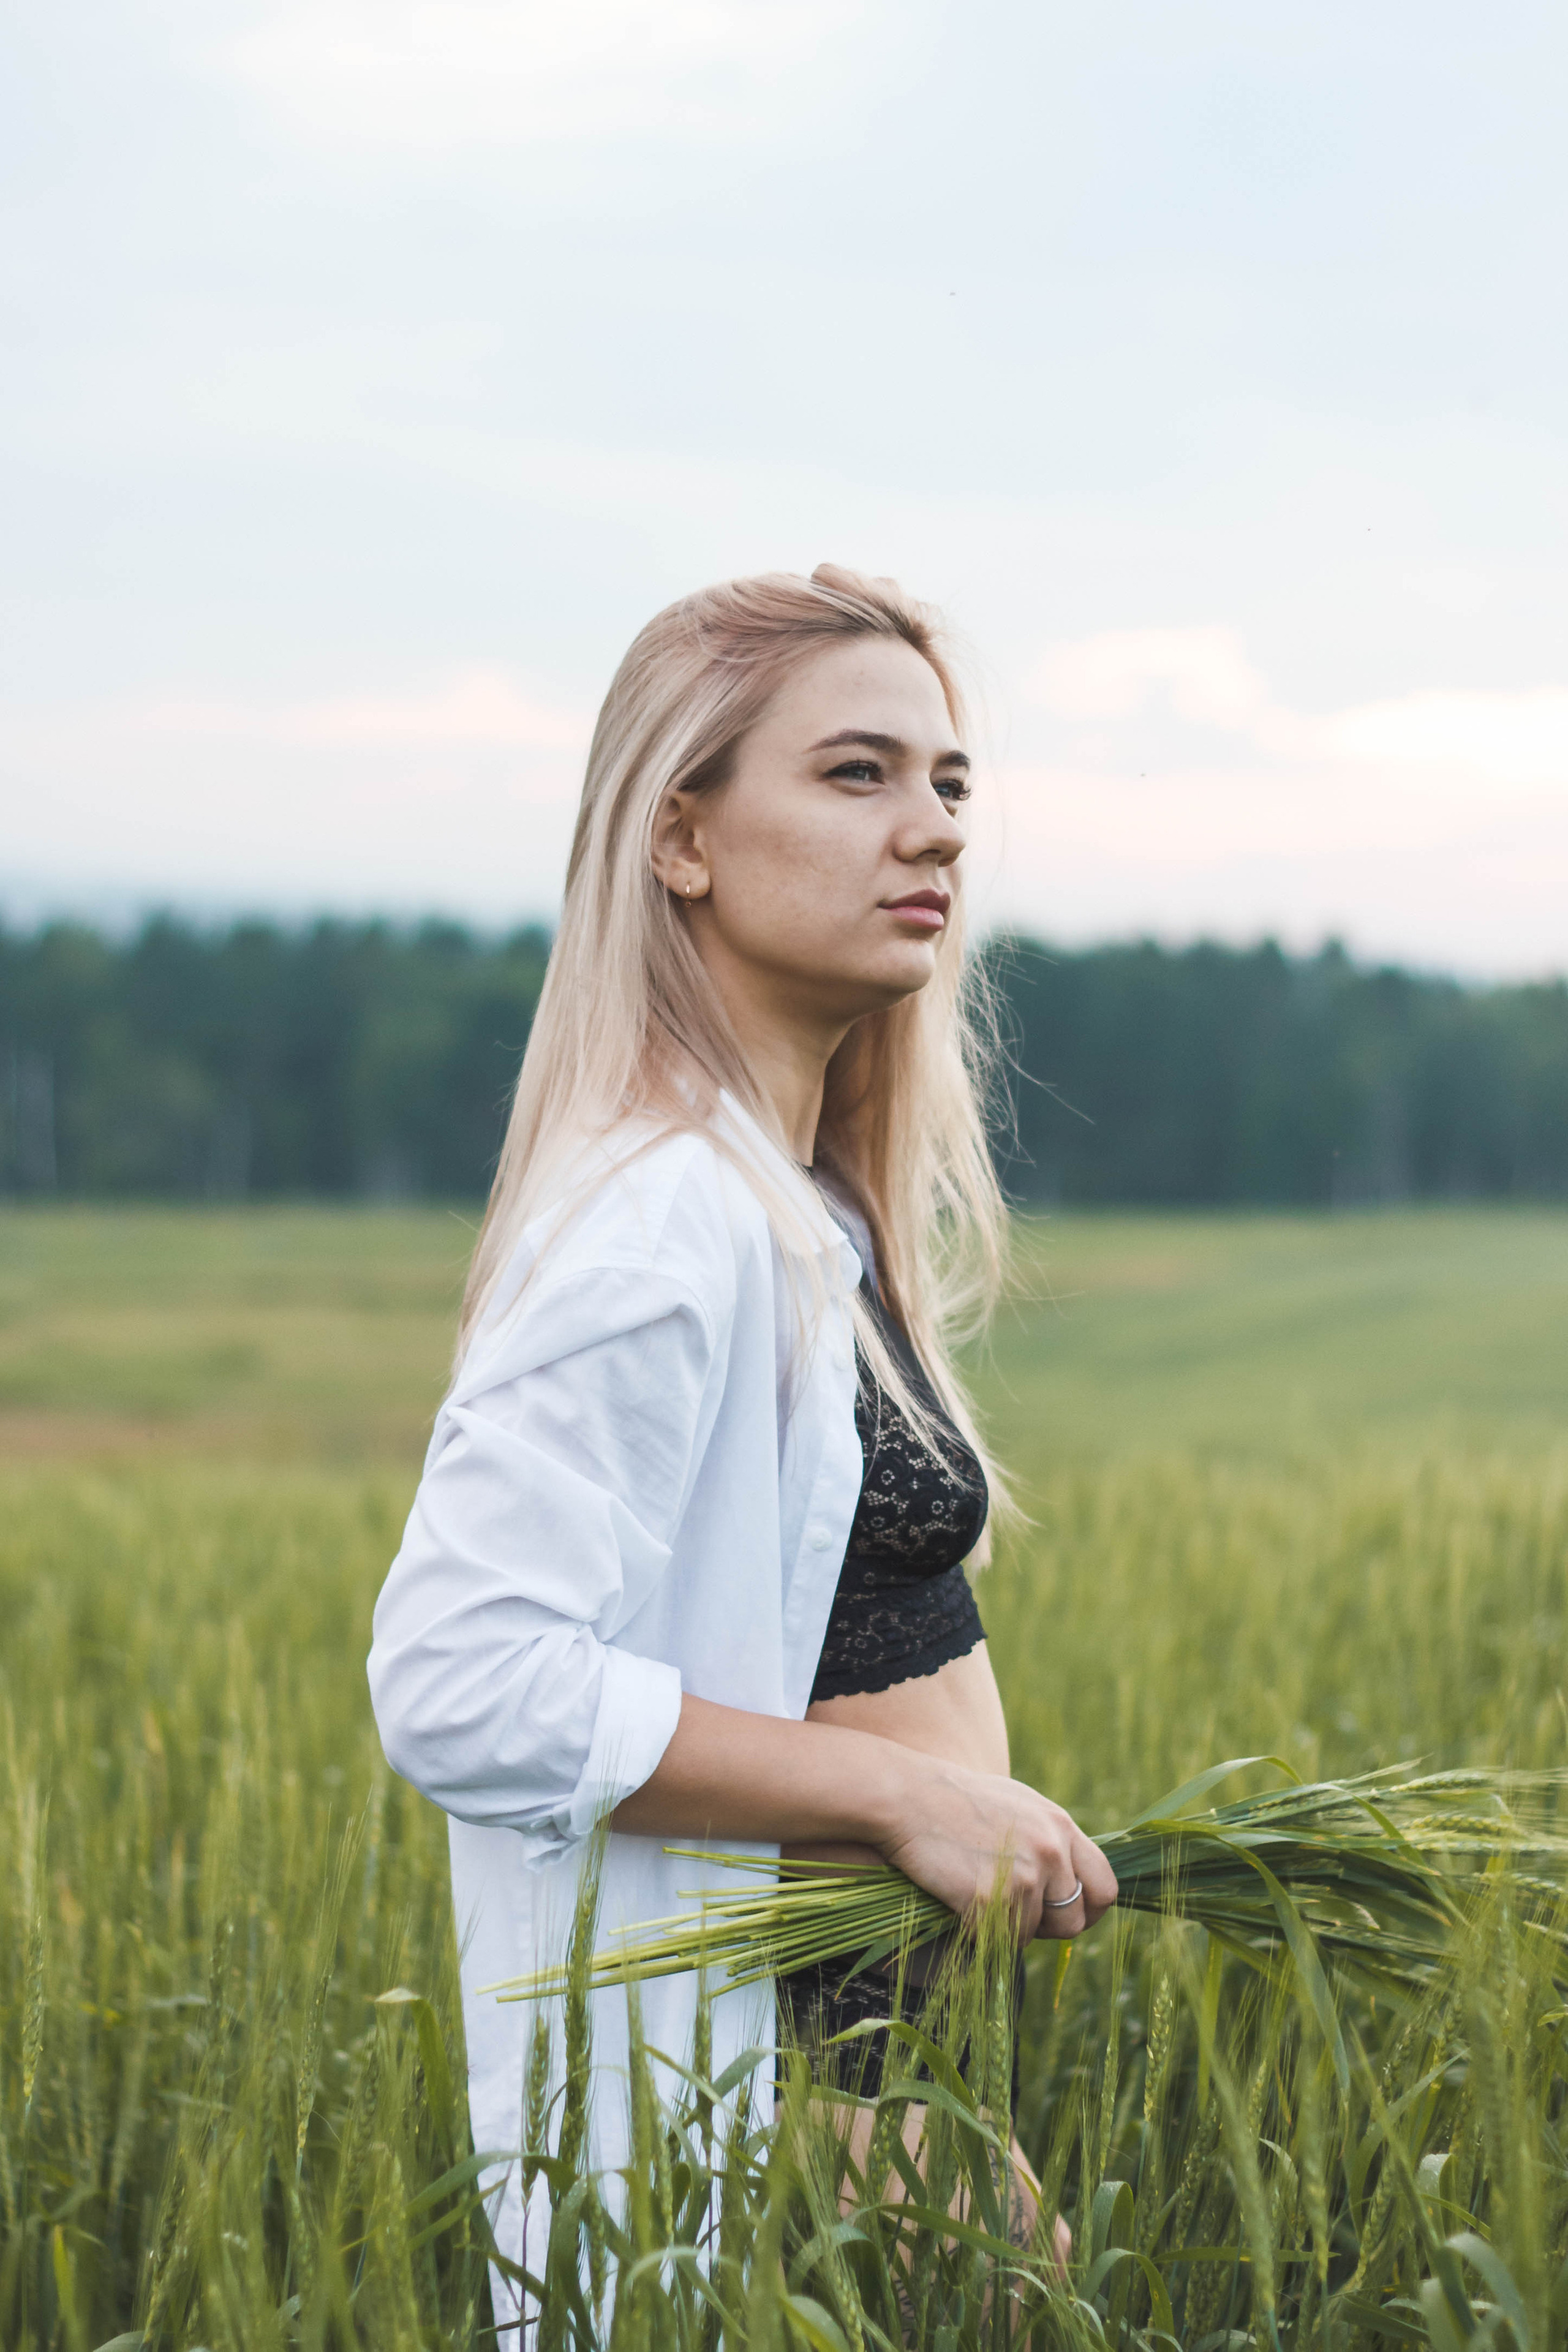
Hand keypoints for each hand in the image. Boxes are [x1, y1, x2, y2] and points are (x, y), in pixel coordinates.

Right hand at [875, 1756, 1117, 1942]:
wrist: (909, 1796)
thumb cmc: (958, 1801)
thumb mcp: (1021, 1807)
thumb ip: (1052, 1840)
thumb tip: (1072, 1883)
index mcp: (1061, 1827)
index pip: (1106, 1887)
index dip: (1091, 1910)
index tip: (1071, 1917)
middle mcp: (1051, 1852)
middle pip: (1073, 1921)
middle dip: (1048, 1927)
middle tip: (1016, 1914)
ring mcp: (1023, 1876)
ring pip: (1029, 1933)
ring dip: (1005, 1925)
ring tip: (974, 1889)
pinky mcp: (991, 1898)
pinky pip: (995, 1938)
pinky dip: (976, 1929)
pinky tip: (957, 1896)